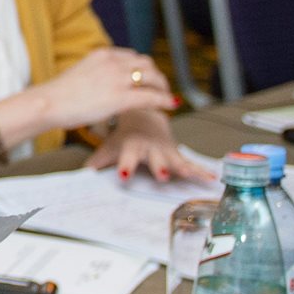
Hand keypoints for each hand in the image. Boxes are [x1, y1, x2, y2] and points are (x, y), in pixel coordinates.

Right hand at [37, 47, 174, 130]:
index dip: (144, 68)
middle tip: (160, 88)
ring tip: (165, 97)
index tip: (147, 78)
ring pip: (152, 78)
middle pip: (147, 64)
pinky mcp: (121, 97)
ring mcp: (118, 78)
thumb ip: (95, 74)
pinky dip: (163, 100)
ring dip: (162, 87)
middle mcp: (113, 62)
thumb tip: (101, 85)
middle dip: (157, 76)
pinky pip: (151, 97)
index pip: (133, 56)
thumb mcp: (79, 73)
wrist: (47, 103)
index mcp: (102, 54)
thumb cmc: (57, 95)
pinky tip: (169, 105)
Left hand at [87, 110, 212, 183]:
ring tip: (191, 175)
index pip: (127, 156)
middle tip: (162, 175)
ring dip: (183, 167)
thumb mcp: (110, 146)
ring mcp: (165, 149)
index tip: (124, 176)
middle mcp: (150, 147)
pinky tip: (212, 178)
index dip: (125, 165)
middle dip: (159, 166)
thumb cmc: (124, 136)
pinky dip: (201, 170)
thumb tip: (81, 175)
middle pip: (154, 158)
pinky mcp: (176, 153)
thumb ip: (98, 160)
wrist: (144, 116)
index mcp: (132, 144)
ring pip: (175, 159)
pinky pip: (190, 162)